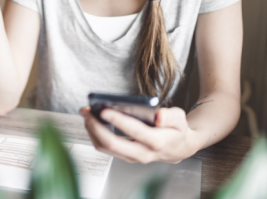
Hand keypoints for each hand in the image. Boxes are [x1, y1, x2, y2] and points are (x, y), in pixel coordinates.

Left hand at [79, 106, 203, 163]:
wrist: (179, 147)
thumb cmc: (177, 130)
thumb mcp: (180, 118)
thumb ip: (170, 116)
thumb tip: (158, 116)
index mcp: (157, 142)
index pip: (135, 131)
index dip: (118, 120)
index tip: (104, 110)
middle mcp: (143, 153)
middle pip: (113, 144)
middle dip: (97, 126)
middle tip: (88, 111)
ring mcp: (132, 157)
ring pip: (106, 148)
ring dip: (92, 130)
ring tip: (86, 113)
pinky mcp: (124, 156)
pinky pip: (105, 148)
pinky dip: (94, 134)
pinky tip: (91, 120)